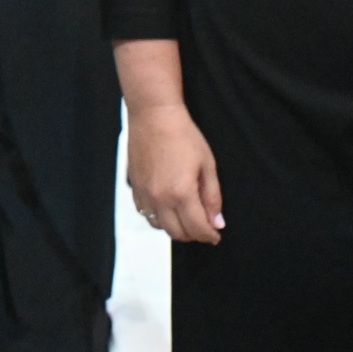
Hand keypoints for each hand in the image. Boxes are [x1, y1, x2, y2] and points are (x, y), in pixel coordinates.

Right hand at [127, 102, 223, 243]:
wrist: (154, 116)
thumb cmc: (182, 134)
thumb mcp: (207, 164)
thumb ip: (213, 197)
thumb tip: (217, 222)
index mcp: (181, 193)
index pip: (197, 228)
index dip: (210, 235)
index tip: (215, 235)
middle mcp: (160, 198)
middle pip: (178, 233)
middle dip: (194, 235)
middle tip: (204, 226)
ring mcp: (144, 194)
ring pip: (160, 227)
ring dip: (175, 228)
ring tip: (186, 216)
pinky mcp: (134, 188)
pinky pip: (145, 214)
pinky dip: (158, 217)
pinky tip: (168, 206)